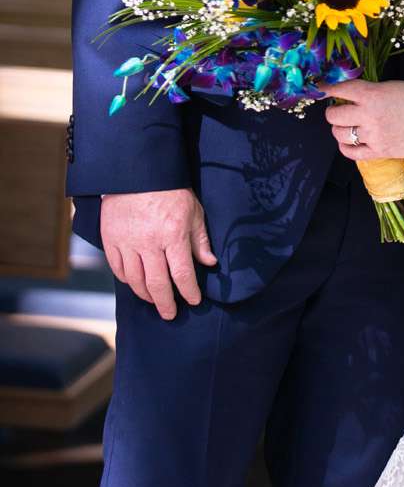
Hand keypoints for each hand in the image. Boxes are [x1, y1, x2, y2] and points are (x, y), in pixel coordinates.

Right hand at [100, 189, 216, 320]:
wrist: (138, 171)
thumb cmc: (171, 190)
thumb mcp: (193, 210)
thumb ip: (200, 239)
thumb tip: (209, 263)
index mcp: (173, 235)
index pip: (182, 274)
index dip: (189, 292)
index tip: (194, 300)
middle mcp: (149, 243)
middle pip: (157, 284)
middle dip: (166, 304)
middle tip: (170, 314)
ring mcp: (127, 243)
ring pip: (136, 281)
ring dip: (146, 295)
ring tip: (154, 300)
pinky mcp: (110, 239)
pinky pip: (118, 269)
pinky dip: (127, 281)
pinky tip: (136, 284)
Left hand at [318, 80, 403, 158]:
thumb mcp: (391, 87)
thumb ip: (368, 92)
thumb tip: (346, 97)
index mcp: (373, 94)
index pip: (340, 90)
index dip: (327, 88)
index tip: (320, 88)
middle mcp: (370, 116)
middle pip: (334, 115)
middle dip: (331, 111)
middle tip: (336, 109)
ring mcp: (374, 136)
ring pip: (340, 135)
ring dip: (338, 129)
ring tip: (344, 125)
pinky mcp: (380, 152)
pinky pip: (351, 153)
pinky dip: (346, 146)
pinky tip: (349, 141)